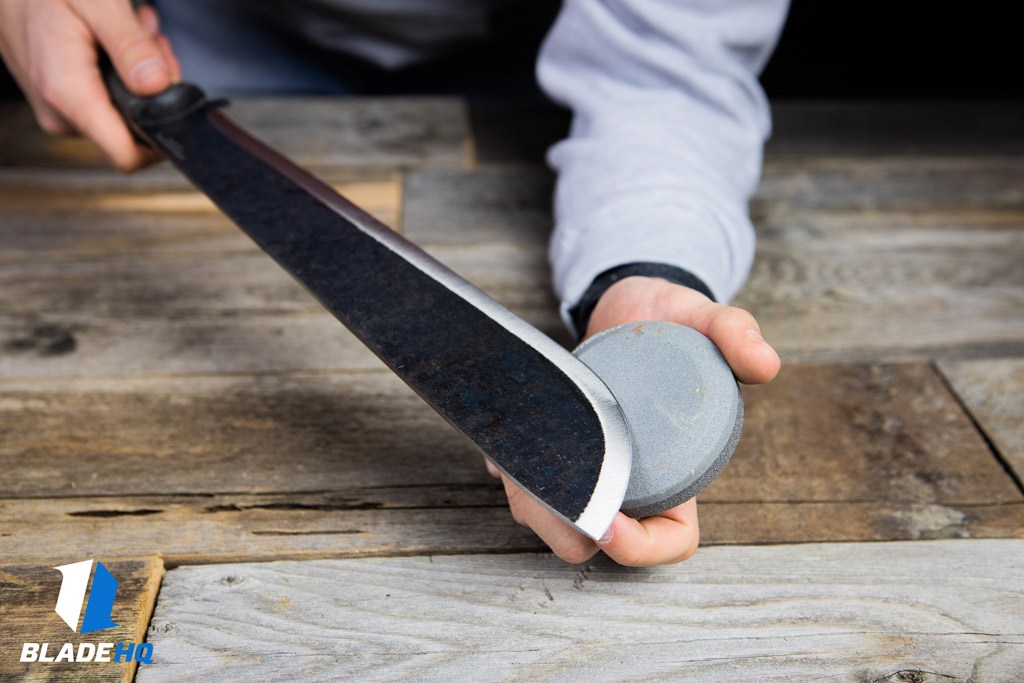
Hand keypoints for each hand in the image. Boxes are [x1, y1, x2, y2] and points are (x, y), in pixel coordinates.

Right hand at [0, 0, 180, 170]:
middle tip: (153, 43)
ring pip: (124, 114)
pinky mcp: (60, 105)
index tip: (172, 96)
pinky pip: (105, 102)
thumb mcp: (97, 3)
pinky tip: (116, 42)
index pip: (128, 156)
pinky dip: (121, 73)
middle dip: (155, 88)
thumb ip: (130, 46)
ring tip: (135, 34)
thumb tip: (157, 85)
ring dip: (140, 75)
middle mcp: (61, 114)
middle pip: (134, 130)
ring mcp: (59, 112)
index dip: (161, 136)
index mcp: (68, 94)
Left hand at [487, 276, 780, 564]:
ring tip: (510, 463)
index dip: (640, 547)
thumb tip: (765, 363)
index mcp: (678, 469)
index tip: (607, 521)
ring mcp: (594, 467)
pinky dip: (511, 470)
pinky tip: (499, 446)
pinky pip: (531, 481)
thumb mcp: (709, 317)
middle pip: (597, 539)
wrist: (631, 303)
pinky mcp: (559, 448)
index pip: (670, 540)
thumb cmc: (675, 320)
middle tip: (533, 485)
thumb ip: (735, 334)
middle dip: (560, 523)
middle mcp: (633, 479)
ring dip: (529, 500)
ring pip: (555, 517)